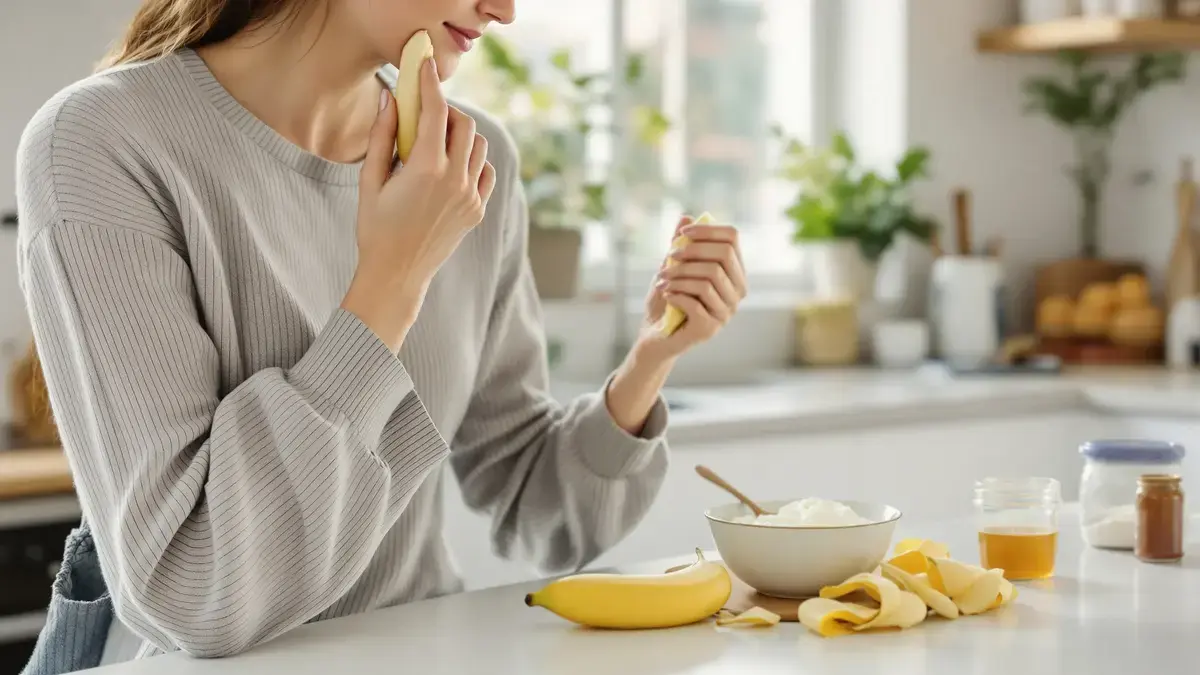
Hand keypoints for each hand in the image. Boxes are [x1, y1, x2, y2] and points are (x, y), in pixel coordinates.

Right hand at [342, 57, 496, 351]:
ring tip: (438, 142)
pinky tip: (453, 166)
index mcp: (426, 169)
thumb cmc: (376, 228)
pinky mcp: (477, 210)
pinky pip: (486, 172)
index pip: (435, 111)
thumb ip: (381, 136)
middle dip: (446, 110)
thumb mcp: (371, 180)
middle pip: (464, 124)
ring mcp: (471, 196)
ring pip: (479, 147)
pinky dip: (473, 161)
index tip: (425, 65)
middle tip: (427, 113)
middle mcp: (455, 180)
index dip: (429, 82)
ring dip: (461, 135)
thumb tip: (389, 98)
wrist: (397, 274)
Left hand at [634, 214, 747, 362]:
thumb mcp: (671, 267)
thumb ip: (680, 244)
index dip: (708, 229)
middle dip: (692, 251)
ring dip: (678, 274)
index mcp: (733, 272)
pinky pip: (695, 302)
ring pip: (708, 279)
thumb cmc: (667, 299)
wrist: (655, 337)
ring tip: (660, 278)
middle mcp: (737, 292)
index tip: (682, 233)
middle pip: (723, 256)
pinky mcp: (709, 328)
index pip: (732, 238)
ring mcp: (725, 312)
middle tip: (669, 256)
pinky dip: (675, 293)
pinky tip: (665, 293)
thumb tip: (686, 217)